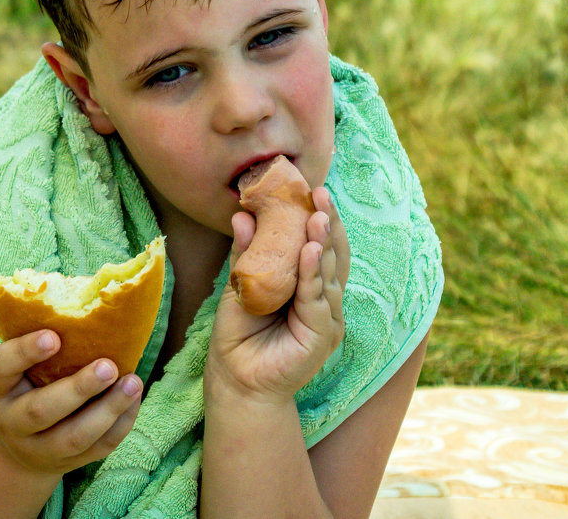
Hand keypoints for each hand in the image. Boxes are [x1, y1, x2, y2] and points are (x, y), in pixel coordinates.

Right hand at [0, 330, 142, 474]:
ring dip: (108, 409)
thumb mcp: (19, 366)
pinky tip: (134, 398)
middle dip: (78, 389)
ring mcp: (40, 448)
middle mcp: (13, 421)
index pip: (0, 367)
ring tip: (133, 382)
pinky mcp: (69, 463)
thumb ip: (43, 340)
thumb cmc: (27, 384)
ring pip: (73, 437)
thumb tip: (90, 299)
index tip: (54, 336)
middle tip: (108, 365)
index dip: (24, 352)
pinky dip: (121, 424)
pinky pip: (97, 449)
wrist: (16, 443)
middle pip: (41, 411)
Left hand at [208, 187, 348, 402]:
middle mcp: (323, 297)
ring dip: (324, 243)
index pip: (322, 245)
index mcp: (309, 284)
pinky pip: (318, 299)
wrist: (234, 377)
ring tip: (318, 217)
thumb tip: (242, 213)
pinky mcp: (322, 335)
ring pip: (329, 273)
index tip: (312, 190)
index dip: (320, 218)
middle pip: (333, 254)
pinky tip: (312, 252)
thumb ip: (247, 253)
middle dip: (328, 223)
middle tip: (320, 194)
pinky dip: (315, 275)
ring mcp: (327, 316)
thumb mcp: (242, 283)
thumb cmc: (239, 332)